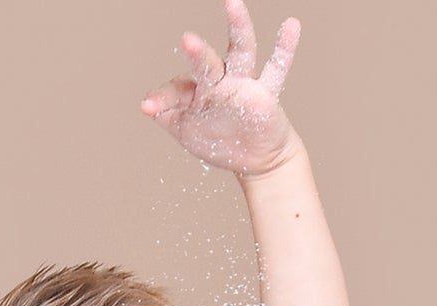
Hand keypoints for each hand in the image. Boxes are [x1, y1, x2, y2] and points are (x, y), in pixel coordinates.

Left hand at [141, 0, 301, 178]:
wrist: (256, 159)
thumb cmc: (220, 139)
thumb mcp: (188, 131)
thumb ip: (168, 115)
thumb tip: (145, 104)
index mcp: (198, 89)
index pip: (179, 88)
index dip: (164, 98)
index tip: (149, 107)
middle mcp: (220, 80)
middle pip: (208, 63)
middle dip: (198, 55)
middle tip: (188, 40)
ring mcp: (243, 84)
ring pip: (240, 52)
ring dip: (238, 28)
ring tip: (232, 3)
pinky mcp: (265, 95)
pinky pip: (277, 69)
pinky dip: (285, 49)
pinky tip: (291, 26)